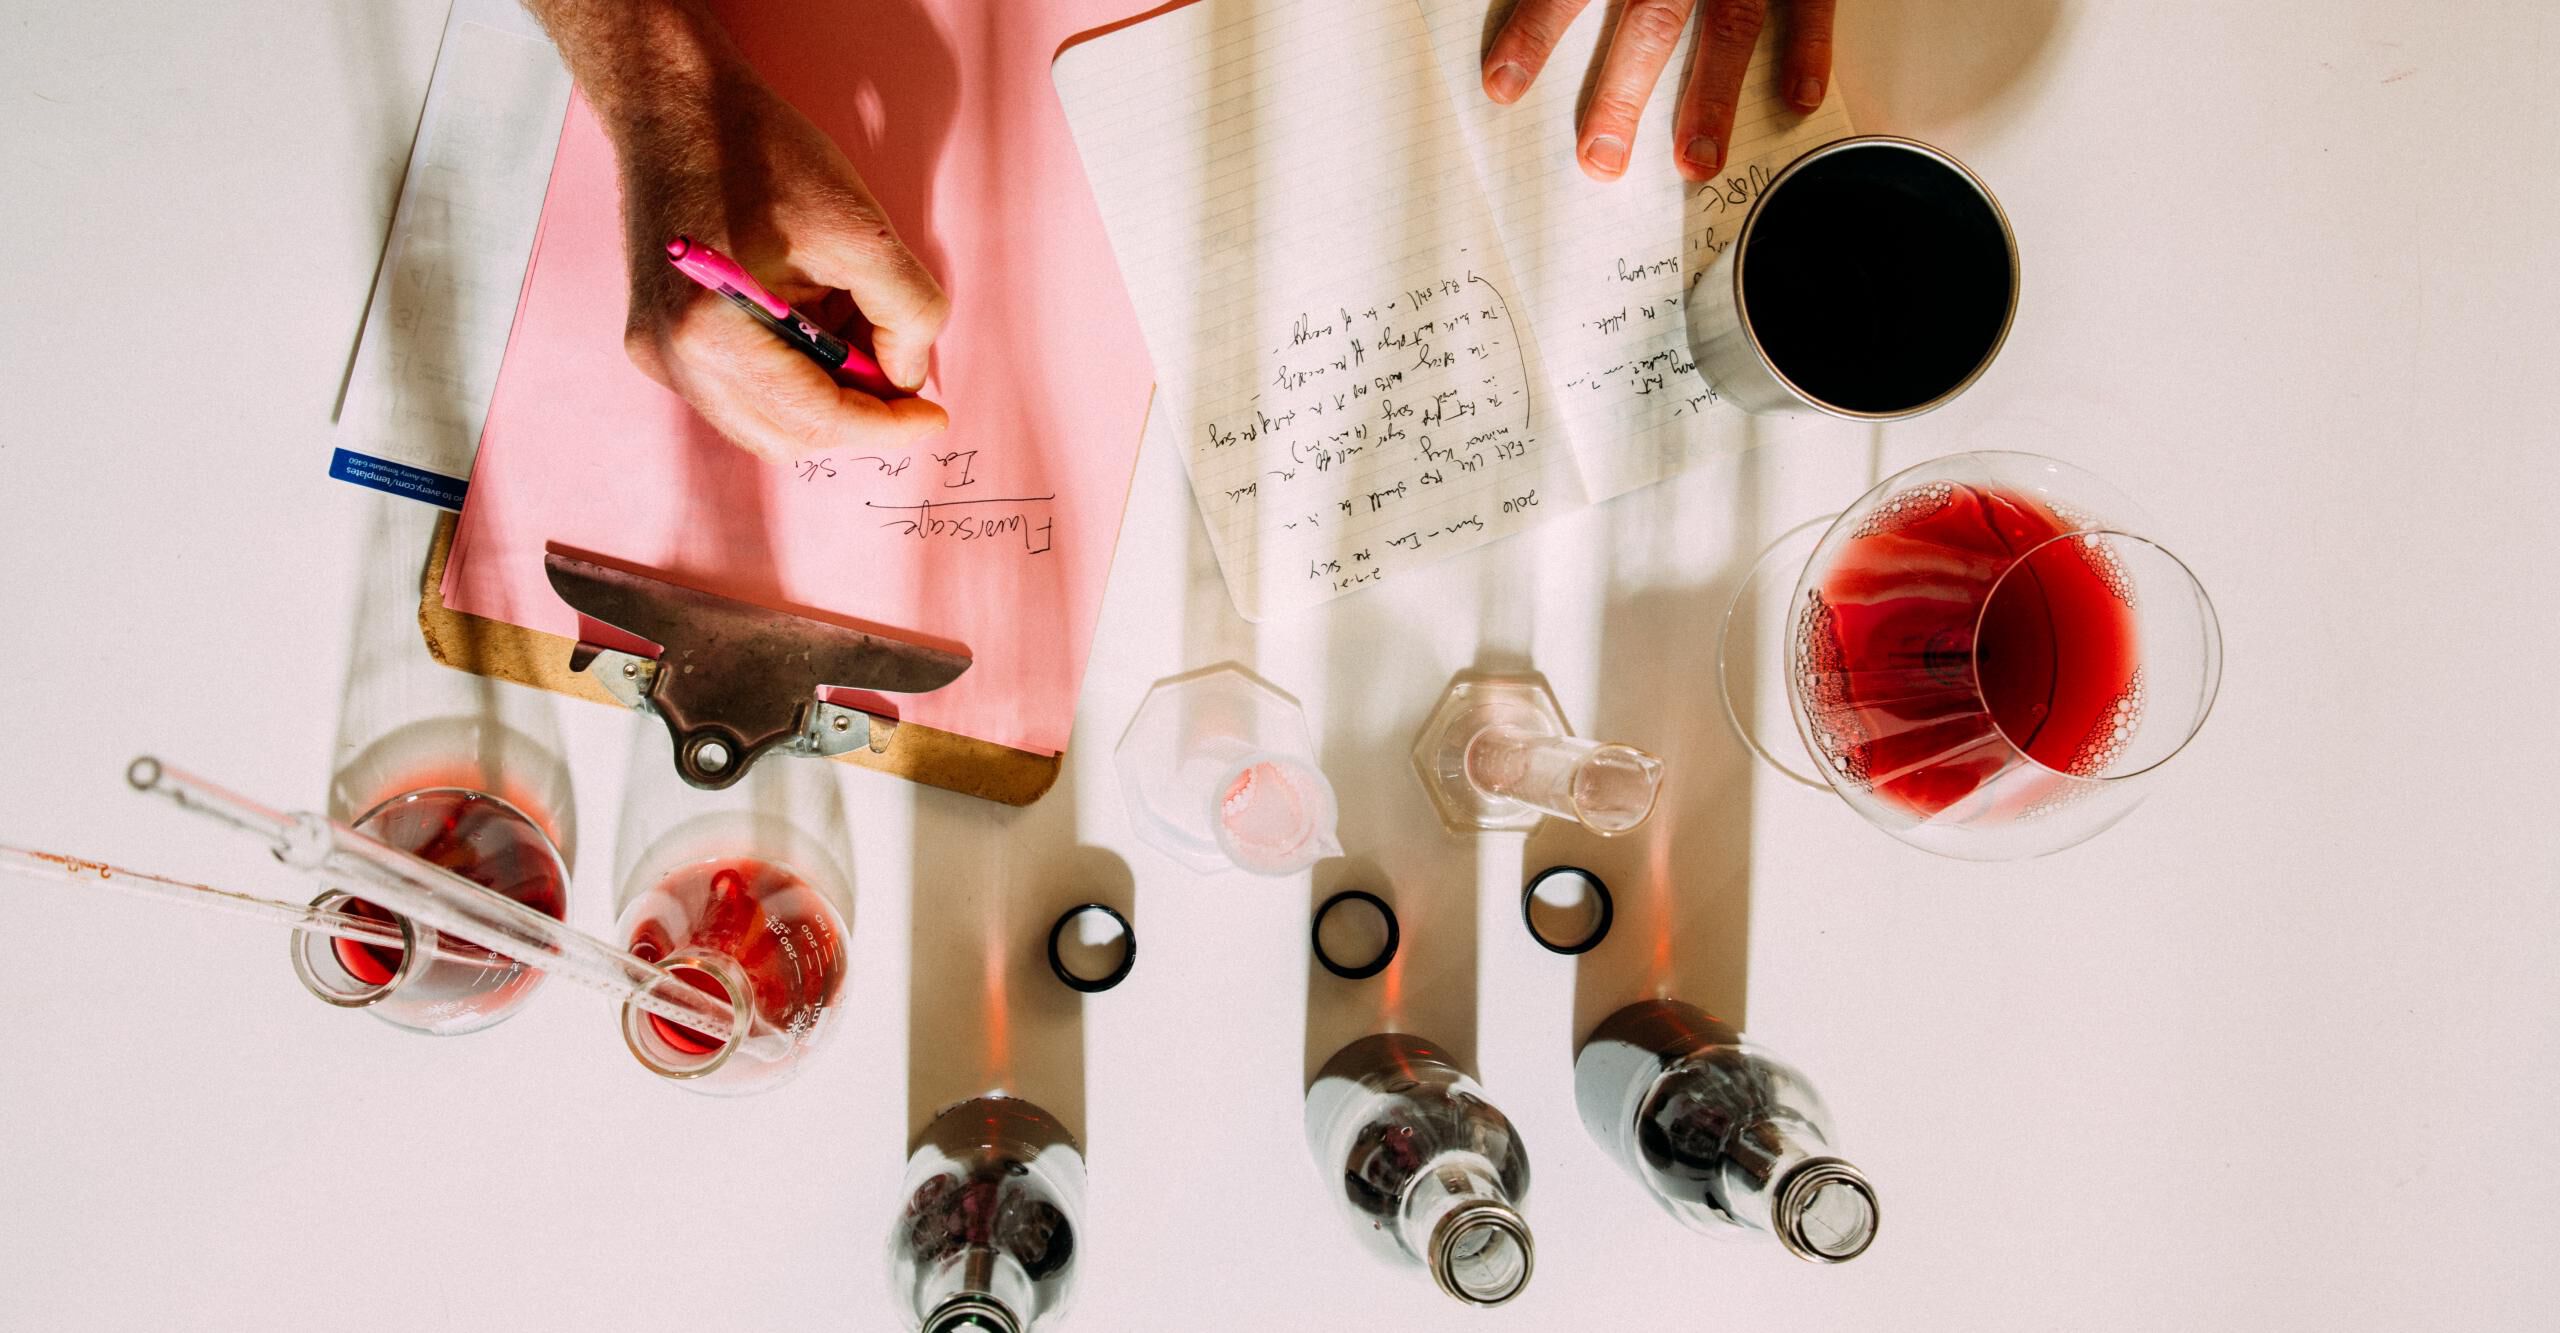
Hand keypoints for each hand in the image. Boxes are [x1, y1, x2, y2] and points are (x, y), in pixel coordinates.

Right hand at [589, 25, 949, 461]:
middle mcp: (672, 358)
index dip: (886, 426)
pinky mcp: (655, 342)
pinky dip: (788, 375)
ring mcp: (657, 354)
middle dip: (855, 410)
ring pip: (764, 421)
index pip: (817, 421)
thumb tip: (908, 377)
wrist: (677, 104)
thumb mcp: (864, 230)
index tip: (933, 416)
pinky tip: (810, 318)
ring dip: (822, 394)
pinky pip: (737, 392)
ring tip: (849, 325)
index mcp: (712, 335)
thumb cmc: (762, 154)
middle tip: (897, 362)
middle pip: (789, 436)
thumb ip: (907, 313)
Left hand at [1480, 0, 1834, 182]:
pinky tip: (1798, 98)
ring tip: (1696, 160)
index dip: (1535, 31)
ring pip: (1727, 24)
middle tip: (1598, 158)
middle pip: (1649, 21)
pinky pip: (1809, 0)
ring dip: (1711, 97)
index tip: (1501, 86)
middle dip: (1622, 93)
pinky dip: (1809, 49)